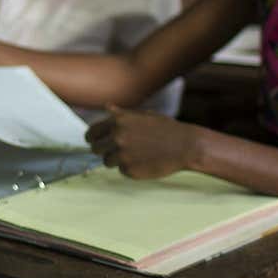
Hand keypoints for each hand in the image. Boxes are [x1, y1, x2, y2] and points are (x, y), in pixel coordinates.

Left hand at [85, 106, 203, 179]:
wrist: (186, 146)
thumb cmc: (165, 129)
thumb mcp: (143, 116)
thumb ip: (122, 114)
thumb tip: (107, 106)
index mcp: (118, 122)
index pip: (91, 134)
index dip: (93, 139)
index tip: (97, 142)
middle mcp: (117, 138)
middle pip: (96, 149)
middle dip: (105, 150)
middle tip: (120, 150)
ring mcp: (122, 155)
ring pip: (107, 162)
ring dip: (118, 160)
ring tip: (137, 154)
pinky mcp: (130, 171)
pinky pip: (122, 171)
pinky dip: (130, 168)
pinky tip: (145, 162)